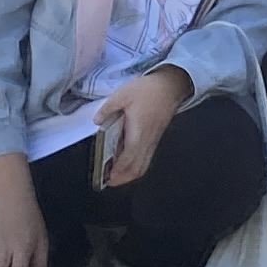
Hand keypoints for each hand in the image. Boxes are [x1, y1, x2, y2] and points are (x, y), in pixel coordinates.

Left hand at [93, 69, 184, 189]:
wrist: (170, 86)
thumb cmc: (148, 90)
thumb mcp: (122, 94)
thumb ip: (107, 108)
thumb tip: (96, 121)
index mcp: (138, 131)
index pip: (128, 158)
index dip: (118, 170)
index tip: (107, 177)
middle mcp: (147, 140)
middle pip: (137, 168)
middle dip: (123, 178)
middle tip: (107, 181)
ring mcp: (153, 140)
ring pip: (143, 165)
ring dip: (129, 174)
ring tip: (114, 175)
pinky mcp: (155, 138)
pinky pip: (146, 158)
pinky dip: (135, 165)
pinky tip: (125, 161)